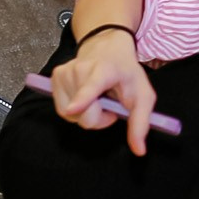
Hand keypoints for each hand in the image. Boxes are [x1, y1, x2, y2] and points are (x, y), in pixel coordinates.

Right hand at [51, 30, 158, 156]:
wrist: (108, 47)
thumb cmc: (127, 74)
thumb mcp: (143, 96)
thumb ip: (140, 124)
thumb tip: (139, 151)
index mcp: (106, 70)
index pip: (91, 87)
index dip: (82, 99)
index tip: (72, 108)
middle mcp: (81, 68)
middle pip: (83, 114)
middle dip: (98, 119)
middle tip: (110, 107)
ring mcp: (65, 72)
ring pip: (70, 115)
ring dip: (87, 114)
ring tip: (98, 99)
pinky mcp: (55, 77)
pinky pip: (62, 110)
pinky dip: (75, 110)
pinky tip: (85, 98)